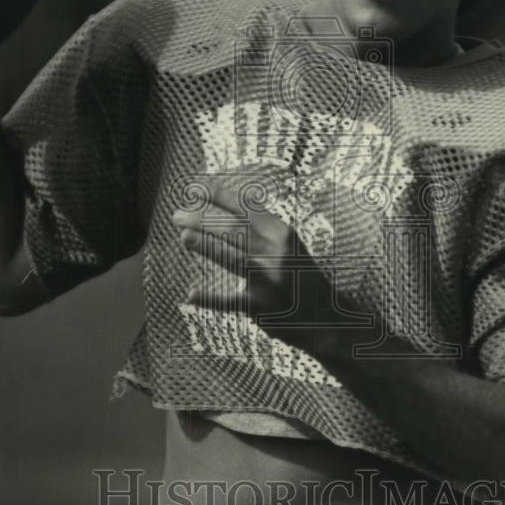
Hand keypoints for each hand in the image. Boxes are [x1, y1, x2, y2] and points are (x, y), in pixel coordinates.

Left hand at [171, 176, 366, 354]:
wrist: (325, 316)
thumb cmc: (300, 276)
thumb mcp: (288, 246)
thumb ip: (261, 230)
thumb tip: (222, 213)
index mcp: (282, 233)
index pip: (246, 207)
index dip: (218, 195)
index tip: (195, 188)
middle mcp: (277, 253)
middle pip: (233, 229)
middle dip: (201, 219)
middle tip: (178, 215)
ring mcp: (268, 280)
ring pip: (230, 256)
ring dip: (203, 244)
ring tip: (183, 235)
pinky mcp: (259, 306)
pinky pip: (228, 301)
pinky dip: (208, 298)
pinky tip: (191, 294)